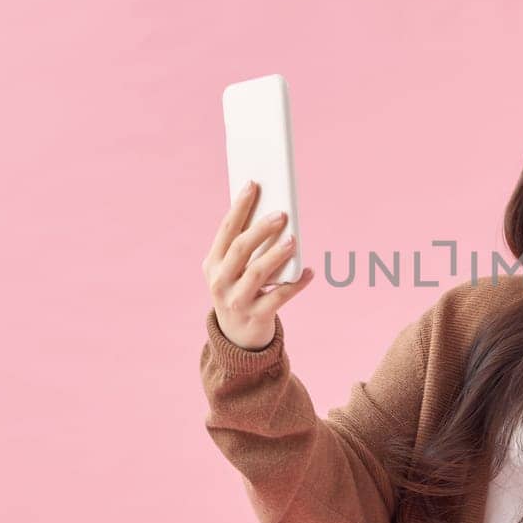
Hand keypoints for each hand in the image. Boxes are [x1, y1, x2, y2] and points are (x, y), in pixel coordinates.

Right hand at [203, 180, 314, 349]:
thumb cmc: (239, 291)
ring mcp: (235, 301)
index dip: (239, 206)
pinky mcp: (255, 317)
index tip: (253, 184)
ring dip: (276, 254)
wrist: (236, 338)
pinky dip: (296, 284)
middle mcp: (219, 281)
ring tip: (293, 240)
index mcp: (212, 264)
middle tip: (282, 213)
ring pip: (257, 273)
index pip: (226, 229)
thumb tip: (273, 211)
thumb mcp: (233, 270)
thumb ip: (246, 246)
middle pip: (240, 249)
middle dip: (260, 229)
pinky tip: (310, 272)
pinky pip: (278, 297)